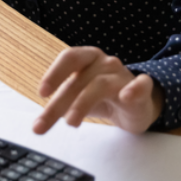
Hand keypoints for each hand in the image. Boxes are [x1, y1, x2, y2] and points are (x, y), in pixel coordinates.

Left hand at [33, 46, 164, 134]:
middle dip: (59, 102)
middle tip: (43, 123)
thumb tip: (39, 123)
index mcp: (88, 58)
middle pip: (80, 79)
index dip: (54, 73)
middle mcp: (105, 62)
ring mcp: (123, 75)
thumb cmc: (102, 96)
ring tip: (70, 122)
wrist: (136, 104)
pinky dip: (134, 89)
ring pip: (100, 84)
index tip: (41, 93)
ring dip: (82, 103)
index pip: (69, 57)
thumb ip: (60, 105)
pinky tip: (126, 96)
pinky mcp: (142, 89)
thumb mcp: (78, 98)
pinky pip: (141, 85)